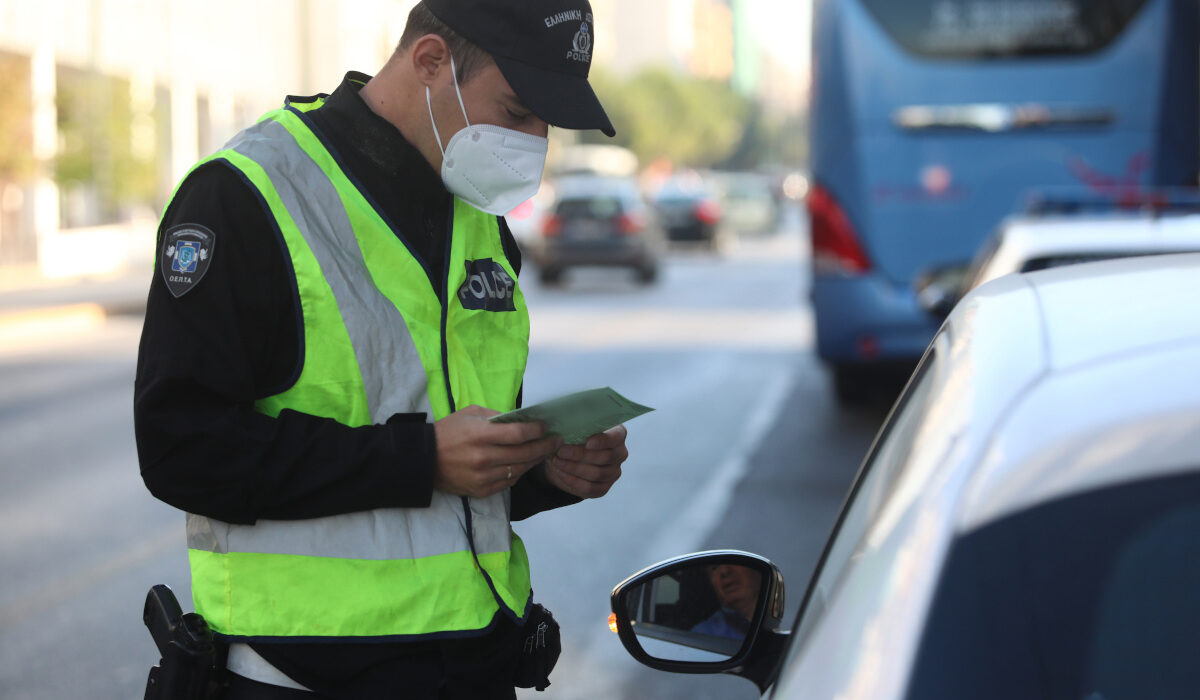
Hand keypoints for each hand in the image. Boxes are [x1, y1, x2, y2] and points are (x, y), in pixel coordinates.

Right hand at [434, 406, 562, 498]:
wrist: (423, 459)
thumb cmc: (448, 431)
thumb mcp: (470, 413)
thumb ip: (496, 416)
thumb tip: (520, 419)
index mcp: (480, 435)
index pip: (518, 434)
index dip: (537, 430)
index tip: (546, 426)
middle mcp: (484, 458)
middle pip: (524, 454)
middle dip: (544, 446)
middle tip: (556, 441)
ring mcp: (483, 477)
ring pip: (519, 470)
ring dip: (534, 460)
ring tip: (543, 452)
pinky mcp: (481, 490)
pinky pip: (508, 482)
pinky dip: (519, 473)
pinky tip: (524, 464)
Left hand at [544, 424, 627, 498]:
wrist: (568, 458)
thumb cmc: (574, 437)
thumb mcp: (575, 428)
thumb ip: (576, 427)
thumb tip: (564, 431)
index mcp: (617, 434)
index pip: (616, 437)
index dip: (603, 441)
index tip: (587, 443)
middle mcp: (620, 453)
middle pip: (605, 457)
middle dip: (580, 455)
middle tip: (561, 451)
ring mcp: (614, 472)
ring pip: (596, 474)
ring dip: (574, 468)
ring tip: (558, 461)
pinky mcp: (604, 488)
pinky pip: (590, 488)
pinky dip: (574, 481)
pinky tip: (562, 474)